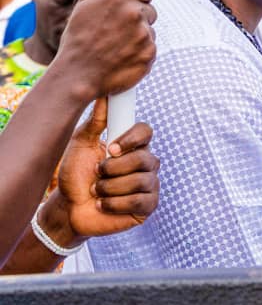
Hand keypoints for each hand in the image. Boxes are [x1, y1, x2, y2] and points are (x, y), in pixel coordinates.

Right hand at [51, 0, 157, 99]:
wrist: (77, 77)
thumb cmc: (78, 38)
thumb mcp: (85, 5)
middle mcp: (136, 15)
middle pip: (150, 9)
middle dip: (137, 16)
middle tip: (115, 28)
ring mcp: (145, 36)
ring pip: (150, 29)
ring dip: (138, 35)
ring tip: (115, 44)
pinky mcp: (151, 55)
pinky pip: (152, 47)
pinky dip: (141, 51)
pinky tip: (122, 56)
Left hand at [54, 97, 159, 239]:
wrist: (68, 208)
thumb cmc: (75, 175)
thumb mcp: (81, 145)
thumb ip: (95, 122)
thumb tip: (103, 95)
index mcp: (133, 145)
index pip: (146, 132)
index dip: (131, 139)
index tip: (110, 148)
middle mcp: (146, 163)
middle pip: (143, 158)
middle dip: (113, 169)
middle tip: (97, 173)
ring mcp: (150, 184)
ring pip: (140, 181)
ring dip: (110, 188)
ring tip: (97, 191)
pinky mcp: (148, 206)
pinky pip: (139, 201)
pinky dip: (115, 204)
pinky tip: (103, 204)